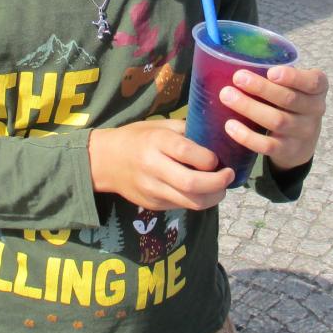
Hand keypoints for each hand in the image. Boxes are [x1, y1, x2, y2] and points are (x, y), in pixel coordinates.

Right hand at [89, 119, 233, 210]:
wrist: (104, 161)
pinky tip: (202, 191)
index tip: (218, 159)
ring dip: (213, 197)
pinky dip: (197, 200)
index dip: (210, 159)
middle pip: (192, 184)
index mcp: (156, 143)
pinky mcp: (152, 204)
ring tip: (220, 187)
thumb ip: (187, 133)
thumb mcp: (159, 126)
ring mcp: (152, 189)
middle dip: (218, 183)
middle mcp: (153, 167)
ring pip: (191, 203)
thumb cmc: (137, 137)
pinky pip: (182, 206)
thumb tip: (217, 140)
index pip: (188, 153)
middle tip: (229, 176)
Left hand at [219, 64, 327, 172]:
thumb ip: (276, 74)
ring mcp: (303, 133)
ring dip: (250, 107)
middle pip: (289, 99)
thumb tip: (235, 58)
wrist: (301, 143)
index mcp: (317, 90)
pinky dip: (247, 136)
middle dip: (262, 88)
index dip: (293, 77)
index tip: (271, 71)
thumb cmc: (290, 103)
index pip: (314, 82)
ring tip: (226, 96)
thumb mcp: (293, 86)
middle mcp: (315, 111)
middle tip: (238, 77)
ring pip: (277, 120)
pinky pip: (267, 145)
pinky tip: (230, 126)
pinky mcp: (288, 151)